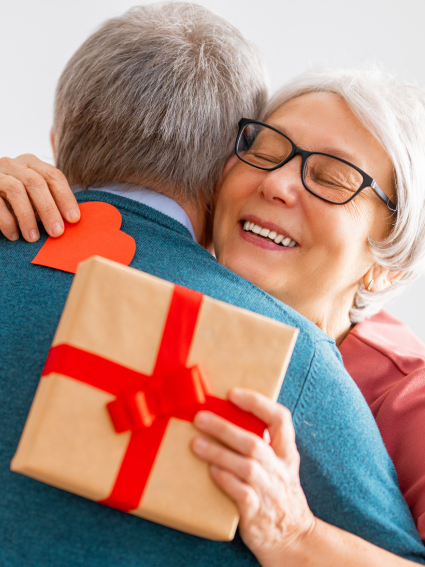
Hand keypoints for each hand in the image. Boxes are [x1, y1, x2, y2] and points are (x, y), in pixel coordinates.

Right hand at [0, 154, 79, 241]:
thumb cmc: (15, 199)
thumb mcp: (34, 196)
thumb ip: (50, 202)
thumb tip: (70, 221)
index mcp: (31, 163)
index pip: (53, 176)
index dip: (66, 197)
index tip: (74, 219)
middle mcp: (13, 164)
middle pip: (36, 182)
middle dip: (49, 209)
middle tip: (57, 232)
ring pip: (16, 190)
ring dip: (27, 217)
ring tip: (33, 238)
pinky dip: (7, 221)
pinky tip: (14, 235)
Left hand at [191, 388, 314, 566]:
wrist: (292, 537)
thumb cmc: (278, 495)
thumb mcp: (279, 466)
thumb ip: (261, 444)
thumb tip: (226, 416)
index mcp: (287, 453)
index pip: (280, 419)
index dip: (257, 403)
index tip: (233, 393)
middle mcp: (280, 469)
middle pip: (254, 443)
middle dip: (224, 428)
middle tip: (200, 418)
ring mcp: (269, 492)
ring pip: (246, 466)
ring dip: (218, 452)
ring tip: (196, 443)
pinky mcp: (256, 513)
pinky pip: (241, 493)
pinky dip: (225, 479)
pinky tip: (211, 471)